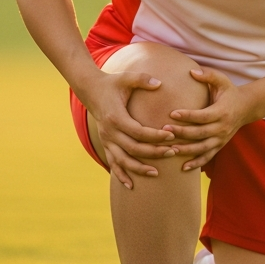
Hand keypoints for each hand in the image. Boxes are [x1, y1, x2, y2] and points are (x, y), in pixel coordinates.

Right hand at [88, 72, 177, 188]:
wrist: (91, 90)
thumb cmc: (113, 83)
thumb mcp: (126, 77)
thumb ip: (142, 80)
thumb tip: (159, 83)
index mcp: (116, 117)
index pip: (139, 132)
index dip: (156, 136)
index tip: (171, 136)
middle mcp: (110, 132)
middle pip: (133, 148)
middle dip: (154, 153)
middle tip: (173, 153)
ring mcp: (107, 140)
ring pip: (123, 160)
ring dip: (139, 168)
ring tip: (156, 173)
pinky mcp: (106, 144)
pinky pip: (113, 163)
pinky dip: (121, 175)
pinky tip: (131, 186)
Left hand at [162, 67, 254, 170]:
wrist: (246, 107)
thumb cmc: (229, 92)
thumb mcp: (222, 80)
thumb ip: (208, 75)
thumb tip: (191, 72)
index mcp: (222, 112)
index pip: (203, 116)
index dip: (188, 115)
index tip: (172, 113)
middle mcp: (222, 128)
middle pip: (200, 133)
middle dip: (182, 133)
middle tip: (164, 130)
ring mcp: (221, 139)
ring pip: (202, 148)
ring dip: (186, 151)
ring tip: (170, 150)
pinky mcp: (219, 146)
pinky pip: (208, 157)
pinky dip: (196, 163)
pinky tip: (183, 168)